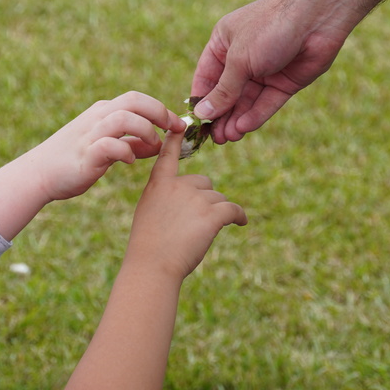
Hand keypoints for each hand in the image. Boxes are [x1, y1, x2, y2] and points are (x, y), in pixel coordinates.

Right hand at [28, 91, 186, 201]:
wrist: (39, 174)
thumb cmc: (74, 161)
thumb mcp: (108, 147)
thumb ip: (132, 143)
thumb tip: (157, 143)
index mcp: (104, 112)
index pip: (138, 99)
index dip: (162, 109)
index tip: (179, 125)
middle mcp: (98, 118)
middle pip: (134, 100)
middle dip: (159, 112)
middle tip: (173, 129)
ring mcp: (90, 134)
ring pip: (124, 117)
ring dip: (144, 130)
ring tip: (153, 146)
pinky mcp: (85, 154)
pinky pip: (109, 145)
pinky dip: (125, 151)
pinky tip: (129, 161)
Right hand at [125, 130, 246, 281]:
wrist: (152, 266)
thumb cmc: (148, 246)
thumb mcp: (149, 213)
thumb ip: (166, 199)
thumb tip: (192, 199)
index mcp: (159, 183)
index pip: (169, 154)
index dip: (176, 139)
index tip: (181, 124)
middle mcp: (179, 185)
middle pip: (204, 182)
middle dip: (204, 198)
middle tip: (194, 222)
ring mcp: (196, 198)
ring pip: (218, 199)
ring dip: (217, 213)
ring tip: (203, 234)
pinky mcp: (212, 214)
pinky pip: (233, 209)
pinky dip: (239, 216)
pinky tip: (240, 223)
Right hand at [190, 0, 354, 143]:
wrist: (317, 16)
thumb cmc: (270, 27)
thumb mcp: (239, 59)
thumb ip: (223, 89)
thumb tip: (202, 113)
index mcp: (224, 43)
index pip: (206, 77)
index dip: (201, 99)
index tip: (195, 122)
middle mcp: (243, 58)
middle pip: (226, 93)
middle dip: (220, 115)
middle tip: (214, 138)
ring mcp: (265, 70)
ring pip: (246, 101)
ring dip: (236, 119)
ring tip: (227, 138)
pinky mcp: (285, 82)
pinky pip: (266, 102)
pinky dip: (255, 115)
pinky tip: (244, 128)